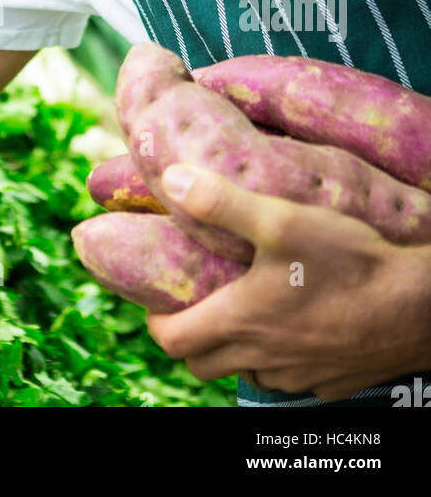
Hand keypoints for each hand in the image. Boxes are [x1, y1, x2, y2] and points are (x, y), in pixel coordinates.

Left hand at [145, 164, 430, 402]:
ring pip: (247, 373)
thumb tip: (172, 180)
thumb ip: (221, 201)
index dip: (157, 323)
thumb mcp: (280, 219)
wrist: (416, 307)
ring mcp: (298, 376)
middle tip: (196, 304)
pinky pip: (290, 379)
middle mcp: (263, 358)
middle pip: (202, 365)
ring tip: (245, 310)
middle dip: (190, 339)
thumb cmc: (347, 262)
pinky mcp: (330, 383)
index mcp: (240, 321)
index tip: (160, 299)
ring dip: (236, 350)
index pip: (174, 342)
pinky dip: (280, 358)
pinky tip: (295, 325)